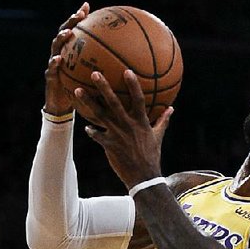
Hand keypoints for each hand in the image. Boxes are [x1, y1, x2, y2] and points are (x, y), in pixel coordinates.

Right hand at [44, 3, 89, 115]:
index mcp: (70, 52)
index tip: (86, 6)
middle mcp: (60, 54)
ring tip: (69, 33)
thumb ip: (100, 68)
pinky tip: (59, 60)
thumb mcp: (90, 79)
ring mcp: (53, 64)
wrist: (62, 107)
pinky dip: (54, 63)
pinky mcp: (50, 78)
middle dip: (70, 22)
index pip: (74, 30)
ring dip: (61, 38)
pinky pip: (51, 69)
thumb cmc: (79, 91)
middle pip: (63, 33)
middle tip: (78, 15)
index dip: (78, 17)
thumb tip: (121, 63)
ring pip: (55, 47)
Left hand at [73, 70, 173, 189]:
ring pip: (100, 115)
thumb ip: (163, 121)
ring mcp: (117, 135)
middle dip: (104, 87)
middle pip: (113, 102)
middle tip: (94, 73)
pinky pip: (97, 136)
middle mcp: (127, 125)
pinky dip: (91, 131)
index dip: (132, 84)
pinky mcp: (109, 145)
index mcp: (140, 122)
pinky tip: (86, 127)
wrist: (144, 177)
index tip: (126, 70)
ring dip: (88, 102)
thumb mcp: (158, 137)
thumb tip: (171, 108)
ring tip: (78, 90)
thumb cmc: (152, 156)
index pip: (138, 99)